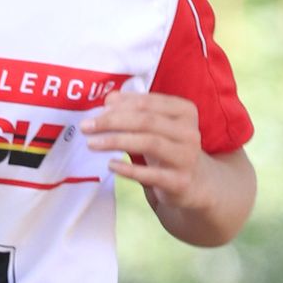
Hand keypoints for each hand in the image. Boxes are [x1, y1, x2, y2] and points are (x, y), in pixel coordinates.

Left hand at [83, 89, 205, 207]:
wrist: (196, 184)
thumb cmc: (169, 149)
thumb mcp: (155, 127)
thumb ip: (135, 111)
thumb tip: (110, 99)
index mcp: (184, 111)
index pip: (147, 102)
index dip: (120, 105)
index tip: (98, 110)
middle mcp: (189, 132)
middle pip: (146, 121)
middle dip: (112, 122)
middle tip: (87, 126)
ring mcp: (186, 157)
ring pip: (149, 143)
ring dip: (116, 141)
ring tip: (92, 143)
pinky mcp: (179, 181)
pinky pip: (150, 174)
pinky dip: (128, 169)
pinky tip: (110, 165)